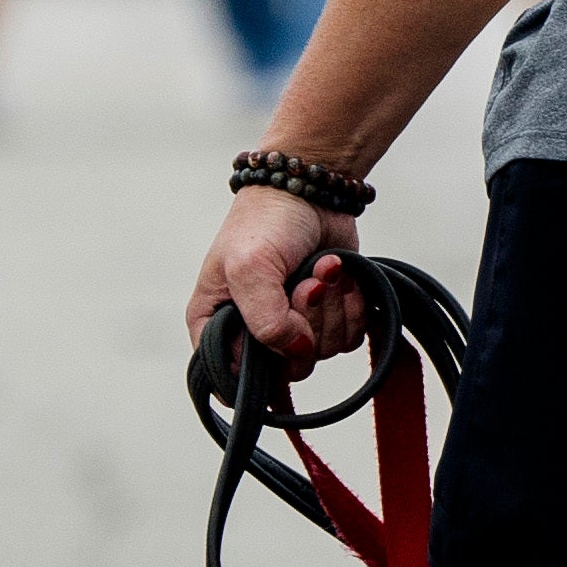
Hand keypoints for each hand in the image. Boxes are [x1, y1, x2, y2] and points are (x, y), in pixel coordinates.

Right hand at [201, 179, 366, 352]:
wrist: (312, 187)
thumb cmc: (267, 222)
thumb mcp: (250, 268)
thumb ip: (266, 322)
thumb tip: (298, 352)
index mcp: (215, 325)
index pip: (234, 379)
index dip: (264, 362)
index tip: (279, 324)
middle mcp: (252, 331)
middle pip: (290, 367)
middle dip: (308, 321)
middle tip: (306, 282)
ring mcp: (293, 325)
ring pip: (323, 351)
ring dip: (333, 306)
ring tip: (323, 267)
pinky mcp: (328, 315)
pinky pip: (349, 337)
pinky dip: (352, 305)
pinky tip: (340, 274)